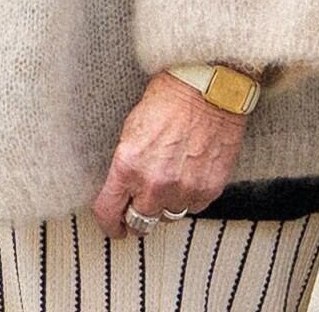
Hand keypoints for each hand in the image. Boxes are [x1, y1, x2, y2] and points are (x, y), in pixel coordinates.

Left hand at [89, 71, 245, 231]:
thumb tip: (123, 193)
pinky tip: (188, 175)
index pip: (109, 213)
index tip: (114, 228)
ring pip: (168, 216)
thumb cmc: (168, 100)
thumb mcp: (130, 131)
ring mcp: (183, 189)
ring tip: (169, 180)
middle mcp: (155, 183)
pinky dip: (189, 197)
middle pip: (140, 222)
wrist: (206, 89)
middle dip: (138, 215)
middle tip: (141, 207)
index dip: (109, 225)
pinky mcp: (209, 189)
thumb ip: (126, 168)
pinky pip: (193, 207)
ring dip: (165, 205)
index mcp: (128, 166)